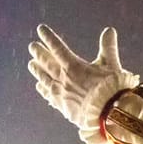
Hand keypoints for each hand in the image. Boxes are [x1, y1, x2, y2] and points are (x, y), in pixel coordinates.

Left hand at [27, 24, 139, 143]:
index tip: (40, 29)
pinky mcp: (62, 106)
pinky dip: (42, 89)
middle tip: (32, 47)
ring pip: (44, 78)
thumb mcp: (111, 64)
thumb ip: (108, 47)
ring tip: (31, 64)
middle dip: (39, 53)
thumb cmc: (111, 88)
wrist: (108, 114)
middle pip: (46, 62)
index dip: (49, 37)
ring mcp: (60, 93)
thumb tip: (109, 30)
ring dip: (37, 70)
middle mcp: (63, 78)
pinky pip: (48, 95)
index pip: (57, 48)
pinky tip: (39, 86)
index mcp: (73, 66)